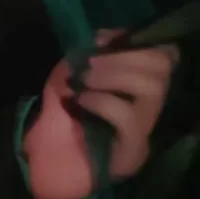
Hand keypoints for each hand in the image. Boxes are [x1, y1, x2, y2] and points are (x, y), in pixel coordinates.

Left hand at [24, 30, 178, 198]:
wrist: (36, 162)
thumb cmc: (54, 118)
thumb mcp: (68, 75)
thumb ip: (90, 54)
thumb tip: (108, 36)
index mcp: (135, 90)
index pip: (162, 60)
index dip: (137, 43)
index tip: (101, 41)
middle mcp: (147, 112)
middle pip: (161, 71)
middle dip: (122, 58)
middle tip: (88, 63)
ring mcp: (143, 134)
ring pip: (151, 90)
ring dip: (114, 76)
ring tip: (84, 81)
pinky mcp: (132, 154)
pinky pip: (129, 118)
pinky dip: (103, 101)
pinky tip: (80, 101)